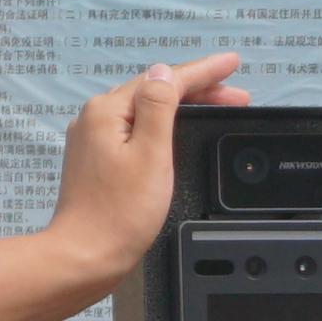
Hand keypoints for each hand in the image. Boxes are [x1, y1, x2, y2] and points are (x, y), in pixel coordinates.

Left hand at [42, 54, 245, 293]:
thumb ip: (158, 106)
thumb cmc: (118, 214)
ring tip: (213, 106)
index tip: (231, 63)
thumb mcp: (151, 154)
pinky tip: (173, 129)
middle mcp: (94, 119)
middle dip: (197, 89)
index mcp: (107, 111)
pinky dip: (160, 124)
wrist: (85, 257)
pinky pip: (132, 129)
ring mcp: (92, 140)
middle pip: (153, 91)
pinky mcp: (95, 160)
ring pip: (143, 110)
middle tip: (236, 95)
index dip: (203, 71)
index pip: (163, 80)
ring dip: (180, 106)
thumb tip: (164, 72)